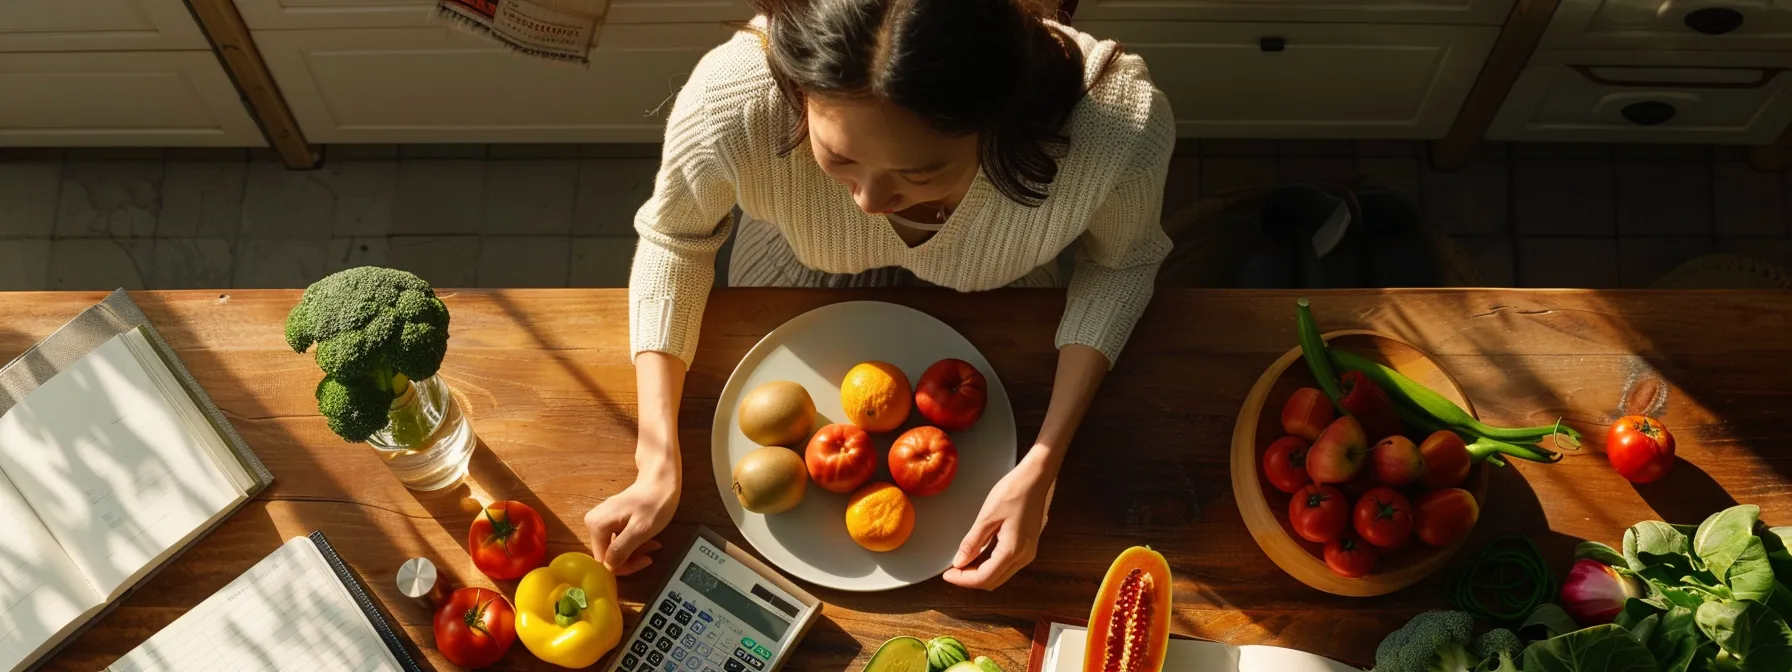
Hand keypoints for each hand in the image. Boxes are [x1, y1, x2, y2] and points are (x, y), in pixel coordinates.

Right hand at [585, 456, 679, 574]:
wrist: (661, 478)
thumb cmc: (654, 502)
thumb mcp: (640, 529)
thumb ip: (622, 549)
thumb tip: (609, 567)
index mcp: (596, 526)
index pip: (604, 561)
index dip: (625, 566)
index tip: (646, 560)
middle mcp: (593, 523)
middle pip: (609, 555)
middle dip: (632, 557)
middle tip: (652, 550)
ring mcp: (603, 520)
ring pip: (616, 548)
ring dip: (636, 550)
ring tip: (654, 543)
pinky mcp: (612, 519)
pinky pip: (620, 538)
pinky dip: (635, 542)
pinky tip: (648, 538)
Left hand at [943, 452, 1054, 589]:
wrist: (1035, 478)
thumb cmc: (1013, 492)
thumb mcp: (987, 517)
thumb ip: (972, 542)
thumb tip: (959, 562)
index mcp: (1013, 550)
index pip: (984, 578)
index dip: (963, 580)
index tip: (947, 574)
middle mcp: (1023, 557)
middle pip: (993, 581)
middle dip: (970, 579)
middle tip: (951, 570)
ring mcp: (1027, 553)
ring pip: (1000, 575)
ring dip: (980, 573)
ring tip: (961, 563)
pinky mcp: (1027, 547)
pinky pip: (1006, 565)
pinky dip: (989, 565)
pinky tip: (977, 556)